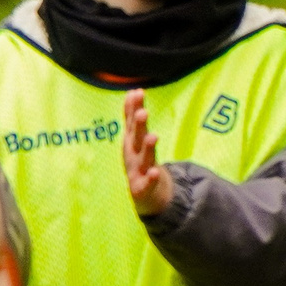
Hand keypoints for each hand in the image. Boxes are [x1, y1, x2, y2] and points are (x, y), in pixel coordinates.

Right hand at [120, 89, 172, 216]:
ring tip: (153, 137)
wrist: (144, 195)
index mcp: (130, 142)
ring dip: (147, 148)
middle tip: (142, 112)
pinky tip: (155, 172)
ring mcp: (137, 171)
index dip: (133, 108)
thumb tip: (134, 90)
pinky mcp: (142, 188)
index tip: (136, 93)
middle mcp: (132, 154)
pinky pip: (147, 183)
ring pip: (143, 159)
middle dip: (138, 126)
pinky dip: (150, 178)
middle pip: (135, 138)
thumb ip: (132, 116)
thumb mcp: (135, 138)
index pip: (131, 122)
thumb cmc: (139, 161)